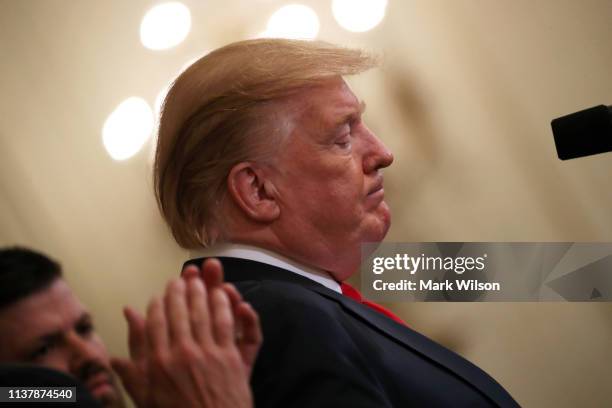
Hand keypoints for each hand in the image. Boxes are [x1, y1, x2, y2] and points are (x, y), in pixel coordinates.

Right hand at [112, 259, 261, 407]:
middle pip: (179, 312)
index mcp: (158, 363)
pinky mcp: (229, 356)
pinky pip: (226, 322)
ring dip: (200, 291)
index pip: (155, 322)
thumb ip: (131, 367)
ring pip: (202, 312)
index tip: (158, 295)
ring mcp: (207, 353)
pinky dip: (224, 305)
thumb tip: (120, 350)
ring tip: (198, 279)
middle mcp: (181, 353)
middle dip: (178, 291)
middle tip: (178, 279)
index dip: (157, 305)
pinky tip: (222, 293)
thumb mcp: (144, 395)